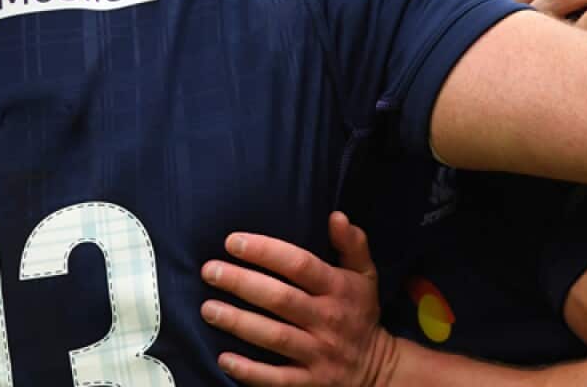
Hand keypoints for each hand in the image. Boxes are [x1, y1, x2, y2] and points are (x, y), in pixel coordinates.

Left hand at [201, 212, 397, 386]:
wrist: (378, 369)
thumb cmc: (361, 313)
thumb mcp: (365, 275)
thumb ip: (352, 244)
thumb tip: (336, 216)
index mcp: (339, 289)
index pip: (300, 265)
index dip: (265, 252)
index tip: (232, 242)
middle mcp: (329, 319)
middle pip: (280, 299)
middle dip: (241, 283)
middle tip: (209, 271)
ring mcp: (319, 353)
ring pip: (274, 337)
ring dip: (239, 322)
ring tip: (208, 308)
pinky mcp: (310, 382)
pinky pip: (277, 378)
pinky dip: (249, 370)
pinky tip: (224, 358)